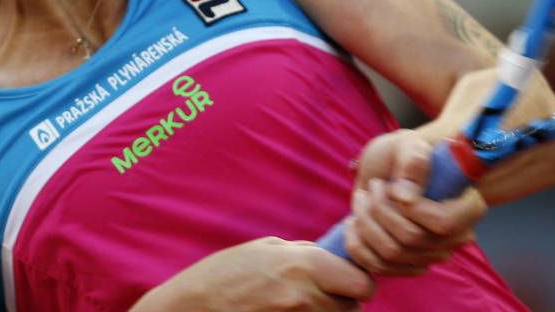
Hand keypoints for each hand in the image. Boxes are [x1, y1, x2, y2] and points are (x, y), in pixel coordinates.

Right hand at [131, 237, 373, 310]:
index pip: (362, 284)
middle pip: (353, 308)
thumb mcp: (265, 248)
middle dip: (346, 300)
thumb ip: (303, 252)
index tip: (348, 278)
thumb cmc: (225, 272)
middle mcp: (305, 297)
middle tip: (327, 292)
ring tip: (305, 303)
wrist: (192, 306)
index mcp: (303, 266)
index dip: (359, 282)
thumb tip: (329, 256)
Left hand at [343, 129, 487, 276]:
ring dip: (367, 222)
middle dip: (381, 209)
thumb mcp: (408, 145)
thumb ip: (413, 161)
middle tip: (374, 186)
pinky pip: (378, 267)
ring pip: (391, 253)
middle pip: (412, 239)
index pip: (444, 222)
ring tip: (363, 198)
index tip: (393, 187)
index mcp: (468, 207)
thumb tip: (406, 197)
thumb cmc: (404, 154)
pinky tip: (354, 221)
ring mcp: (430, 255)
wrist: (389, 169)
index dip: (413, 209)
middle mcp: (454, 237)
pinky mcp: (405, 265)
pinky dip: (357, 244)